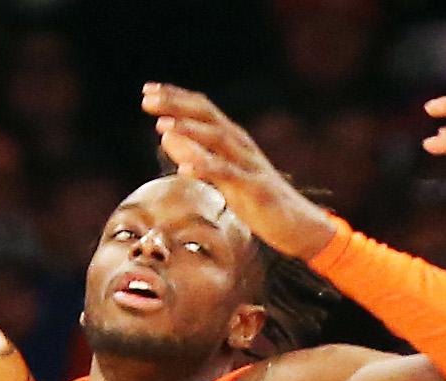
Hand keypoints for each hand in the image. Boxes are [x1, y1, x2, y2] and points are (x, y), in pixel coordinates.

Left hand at [140, 84, 337, 259]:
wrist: (299, 225)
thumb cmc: (259, 201)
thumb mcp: (224, 178)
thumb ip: (196, 157)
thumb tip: (165, 137)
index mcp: (234, 141)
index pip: (203, 109)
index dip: (176, 98)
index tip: (148, 90)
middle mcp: (242, 146)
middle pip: (208, 116)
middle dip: (177, 105)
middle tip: (147, 99)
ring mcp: (250, 165)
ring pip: (218, 140)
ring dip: (189, 131)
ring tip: (162, 126)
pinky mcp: (255, 188)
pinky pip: (228, 175)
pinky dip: (207, 168)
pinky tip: (185, 168)